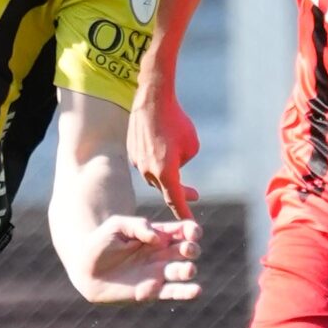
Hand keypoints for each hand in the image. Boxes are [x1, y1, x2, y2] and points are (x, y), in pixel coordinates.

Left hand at [70, 212, 200, 306]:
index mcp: (157, 235)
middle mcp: (161, 254)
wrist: (84, 267)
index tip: (193, 232)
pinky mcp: (151, 291)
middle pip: (186, 250)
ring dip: (188, 270)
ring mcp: (158, 273)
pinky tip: (196, 290)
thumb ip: (138, 225)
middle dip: (191, 249)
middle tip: (187, 249)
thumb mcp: (117, 225)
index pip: (181, 231)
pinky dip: (185, 292)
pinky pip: (172, 292)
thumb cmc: (100, 242)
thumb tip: (158, 237)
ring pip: (182, 271)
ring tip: (187, 269)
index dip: (191, 231)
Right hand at [127, 78, 199, 220]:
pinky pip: (146, 163)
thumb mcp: (191, 146)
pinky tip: (162, 145)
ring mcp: (138, 162)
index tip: (190, 227)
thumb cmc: (177, 121)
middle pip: (165, 189)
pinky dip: (155, 159)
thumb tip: (175, 168)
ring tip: (175, 155)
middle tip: (196, 194)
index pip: (175, 201)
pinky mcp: (132, 152)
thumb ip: (183, 163)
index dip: (184, 215)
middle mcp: (148, 171)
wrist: (152, 100)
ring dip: (166, 171)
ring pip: (155, 175)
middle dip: (180, 193)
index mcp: (165, 172)